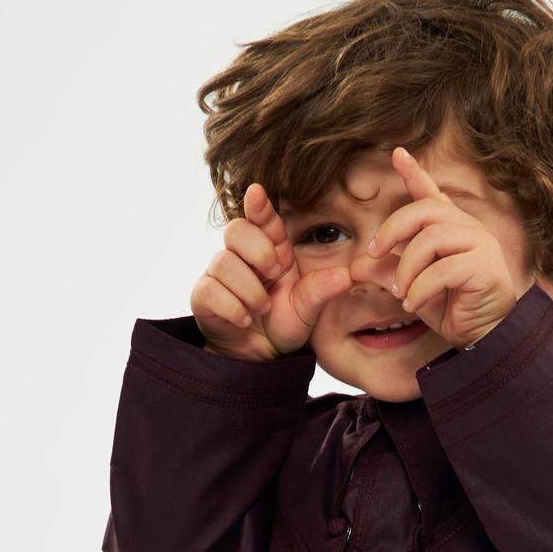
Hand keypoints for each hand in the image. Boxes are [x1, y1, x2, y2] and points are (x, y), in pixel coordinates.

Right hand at [190, 181, 352, 360]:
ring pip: (224, 262)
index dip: (258, 205)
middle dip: (258, 251)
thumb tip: (348, 275)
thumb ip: (322, 290)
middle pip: (236, 229)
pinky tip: (244, 319)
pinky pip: (212, 290)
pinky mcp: (204, 295)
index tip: (257, 193)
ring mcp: (219, 273)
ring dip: (249, 290)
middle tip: (274, 275)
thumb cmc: (283, 326)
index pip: (261, 218)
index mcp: (271, 249)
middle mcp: (242, 255)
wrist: (260, 358)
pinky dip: (233, 307)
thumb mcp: (307, 310)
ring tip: (261, 310)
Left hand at [349, 145, 524, 347]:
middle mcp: (467, 229)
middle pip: (425, 210)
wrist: (485, 338)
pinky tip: (413, 303)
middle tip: (373, 253)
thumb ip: (389, 272)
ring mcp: (479, 245)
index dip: (414, 173)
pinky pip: (443, 270)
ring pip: (432, 239)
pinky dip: (420, 288)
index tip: (397, 154)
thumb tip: (357, 264)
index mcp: (450, 228)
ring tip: (401, 293)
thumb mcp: (412, 288)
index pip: (431, 194)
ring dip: (407, 267)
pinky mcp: (486, 267)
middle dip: (392, 229)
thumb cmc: (453, 309)